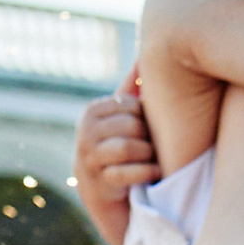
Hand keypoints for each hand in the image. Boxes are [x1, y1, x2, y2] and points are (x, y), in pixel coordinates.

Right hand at [72, 89, 157, 244]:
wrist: (100, 187)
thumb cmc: (118, 144)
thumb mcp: (121, 117)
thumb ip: (131, 90)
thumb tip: (144, 58)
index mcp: (94, 110)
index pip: (129, 104)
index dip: (146, 116)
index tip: (149, 126)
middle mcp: (87, 129)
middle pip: (131, 126)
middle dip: (148, 137)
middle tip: (154, 146)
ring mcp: (91, 155)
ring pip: (129, 148)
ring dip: (149, 155)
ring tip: (154, 159)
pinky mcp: (100, 179)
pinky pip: (129, 172)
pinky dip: (148, 173)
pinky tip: (156, 173)